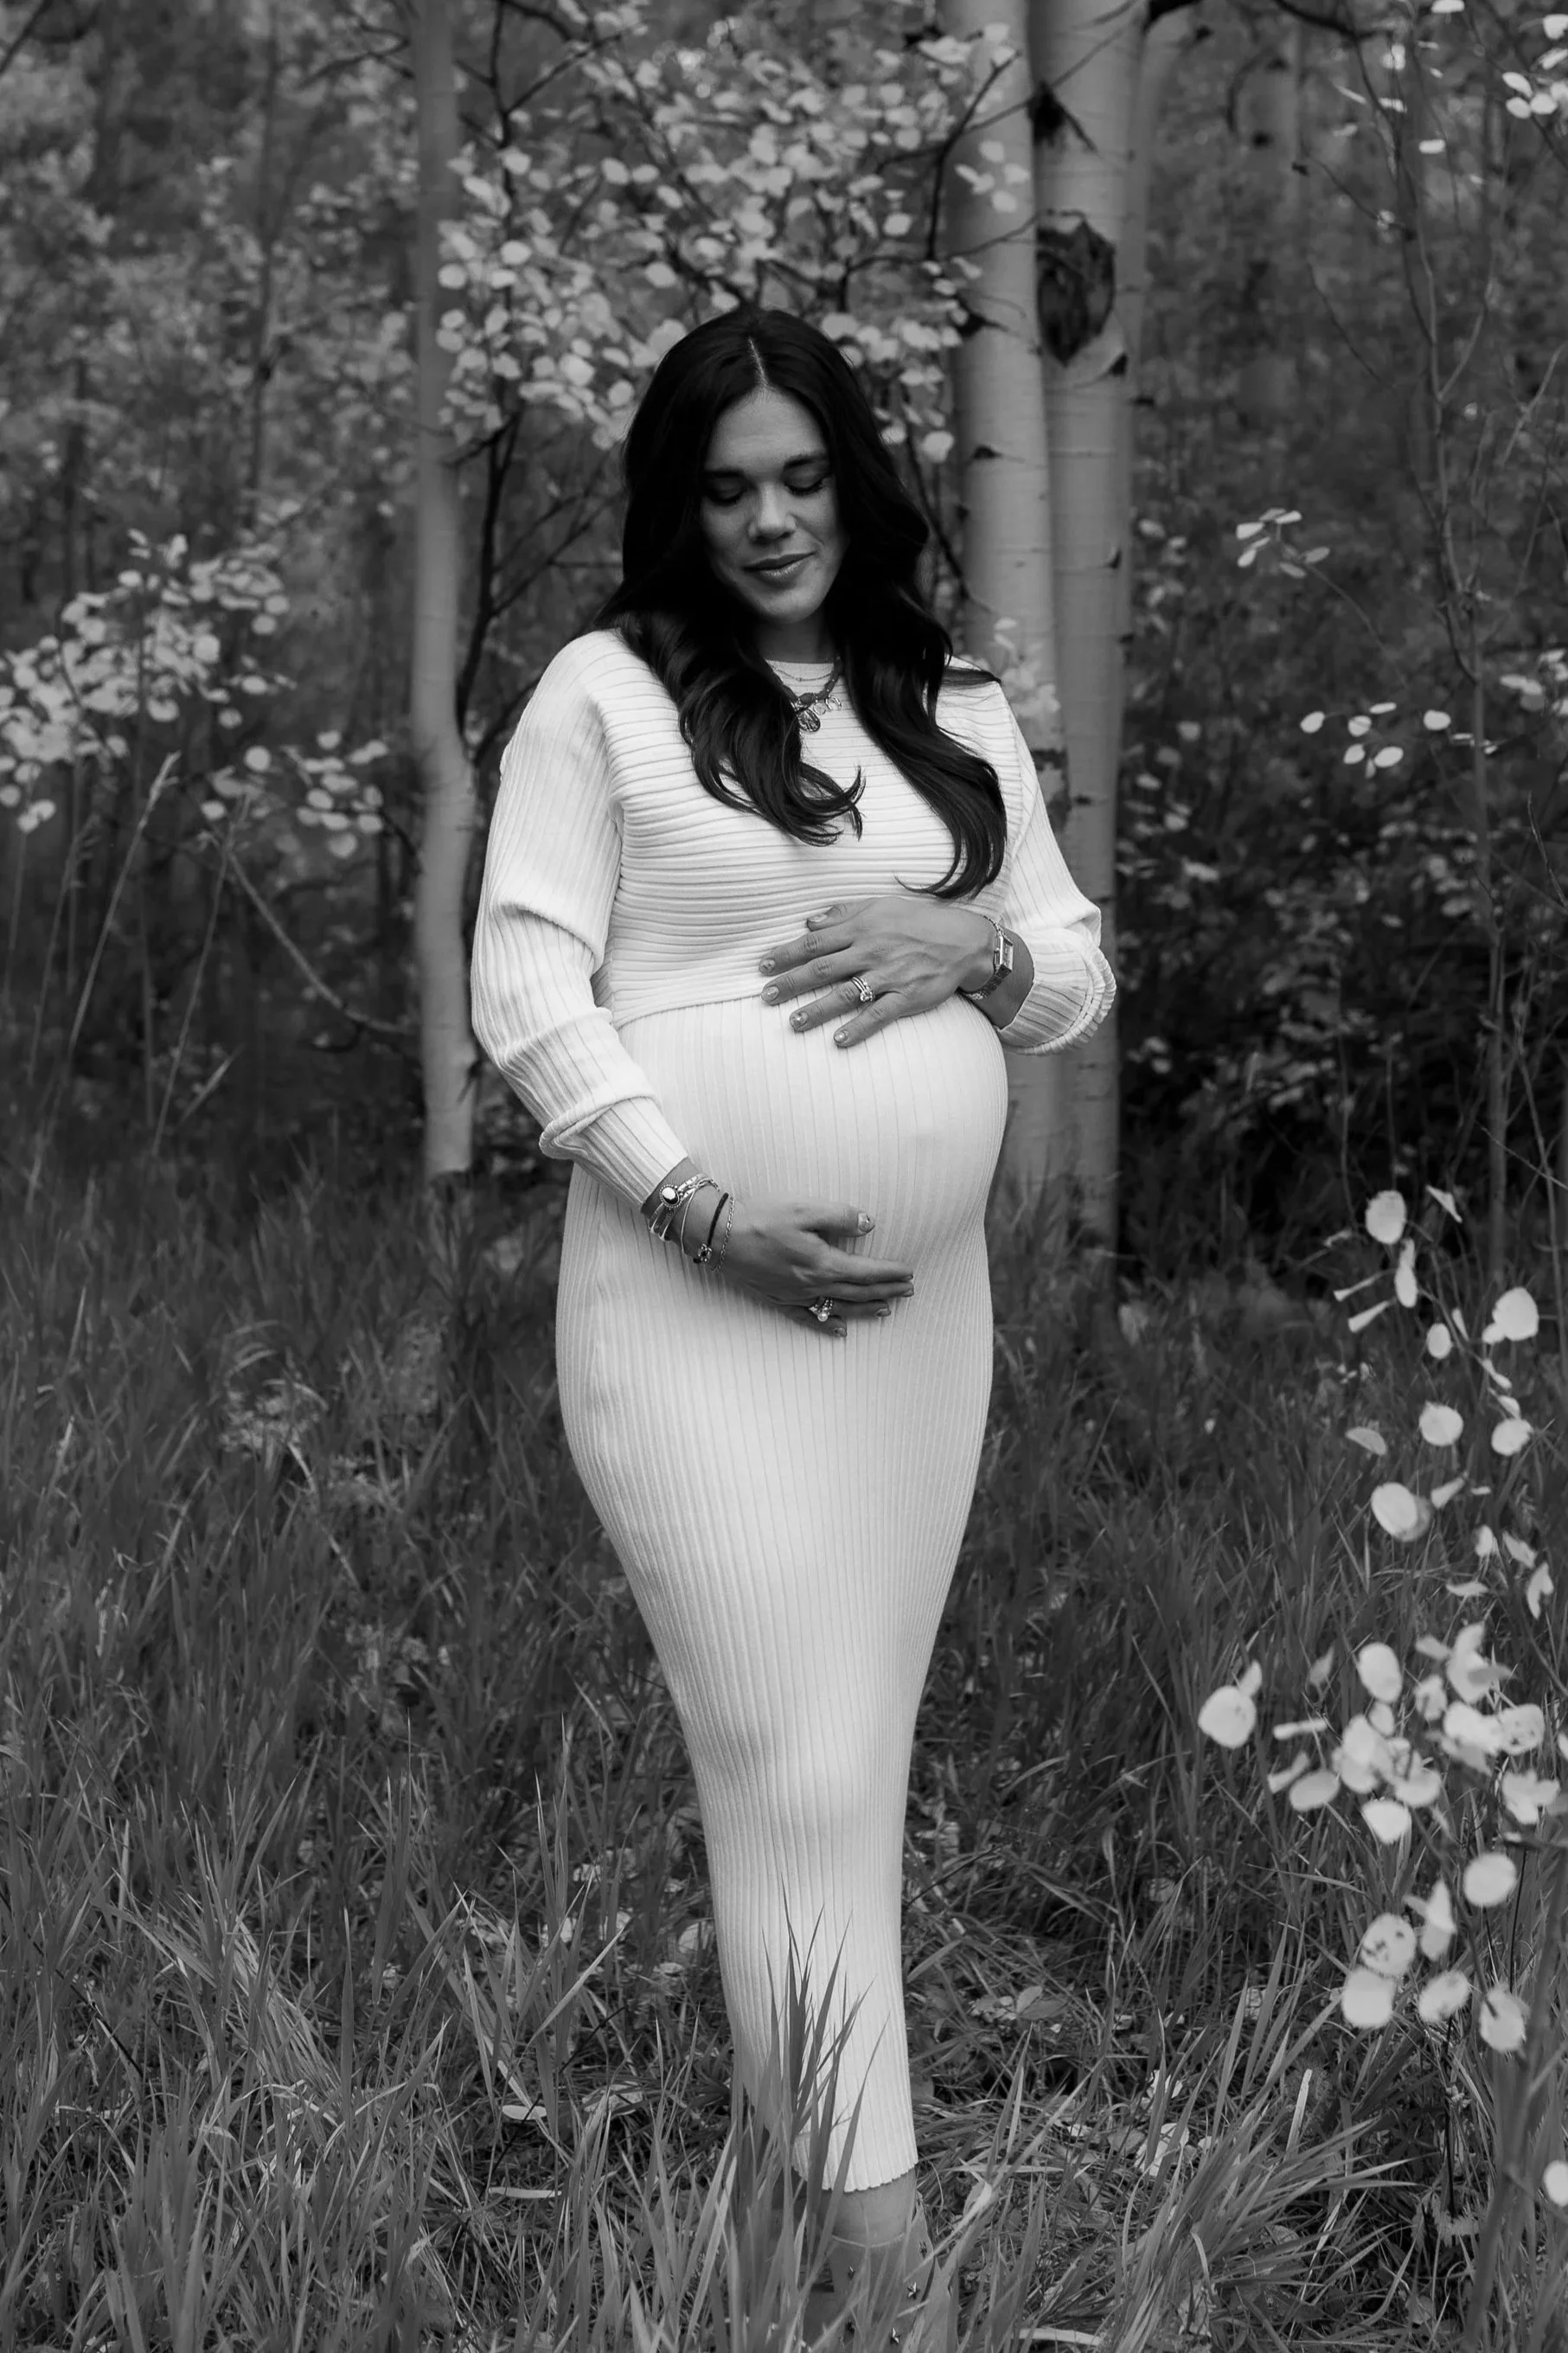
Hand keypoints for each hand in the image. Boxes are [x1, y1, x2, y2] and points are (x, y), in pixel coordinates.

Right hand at [721, 1194, 915, 1337]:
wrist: (721, 1236)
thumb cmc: (763, 1217)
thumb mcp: (805, 1208)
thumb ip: (841, 1216)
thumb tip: (870, 1223)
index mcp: (823, 1263)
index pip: (867, 1272)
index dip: (890, 1273)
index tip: (909, 1272)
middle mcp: (813, 1285)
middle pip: (859, 1292)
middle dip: (886, 1291)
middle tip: (909, 1291)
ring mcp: (796, 1296)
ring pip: (840, 1307)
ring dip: (866, 1309)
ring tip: (887, 1309)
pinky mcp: (779, 1300)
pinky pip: (809, 1319)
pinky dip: (828, 1325)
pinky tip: (841, 1330)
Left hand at [759, 893, 994, 1046]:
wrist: (963, 941)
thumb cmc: (919, 921)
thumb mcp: (881, 906)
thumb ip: (843, 913)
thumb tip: (808, 922)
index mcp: (862, 928)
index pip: (815, 942)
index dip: (787, 954)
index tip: (763, 965)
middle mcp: (871, 951)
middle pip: (822, 969)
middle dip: (791, 982)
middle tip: (766, 997)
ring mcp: (889, 975)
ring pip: (845, 994)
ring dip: (817, 1010)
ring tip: (793, 1023)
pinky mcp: (907, 997)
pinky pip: (879, 1015)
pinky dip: (859, 1029)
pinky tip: (838, 1041)